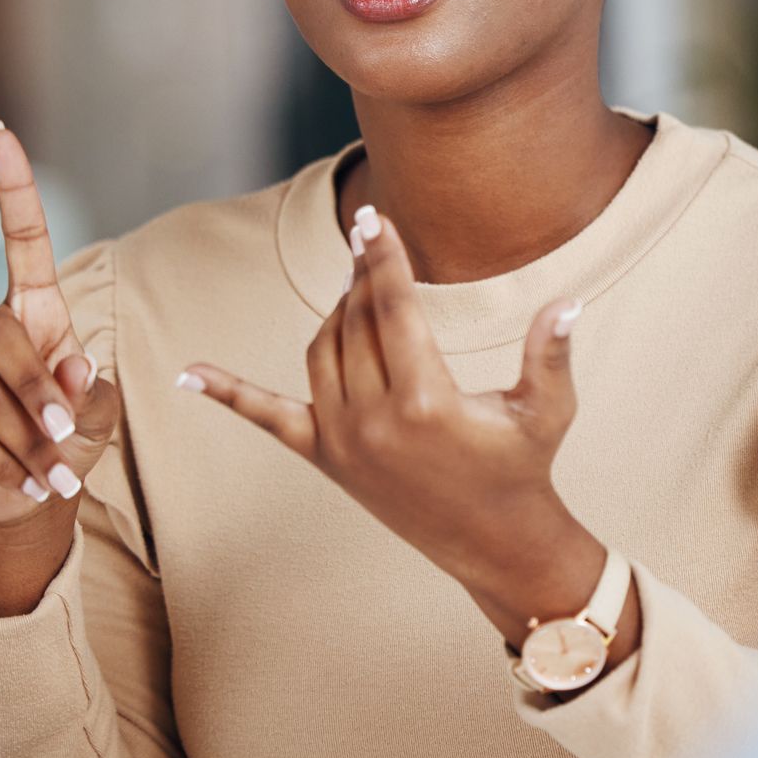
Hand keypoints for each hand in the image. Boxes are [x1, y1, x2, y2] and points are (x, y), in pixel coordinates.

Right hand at [0, 124, 119, 526]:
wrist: (28, 491)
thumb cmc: (71, 434)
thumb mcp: (98, 412)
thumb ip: (91, 391)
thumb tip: (71, 369)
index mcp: (32, 310)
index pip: (20, 237)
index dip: (11, 185)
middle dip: (36, 389)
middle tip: (68, 434)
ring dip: (27, 441)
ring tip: (59, 476)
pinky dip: (4, 466)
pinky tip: (30, 485)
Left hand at [181, 207, 625, 653]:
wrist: (494, 540)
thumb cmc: (524, 464)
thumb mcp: (546, 408)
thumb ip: (551, 353)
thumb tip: (568, 301)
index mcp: (426, 400)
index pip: (393, 308)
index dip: (384, 257)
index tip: (373, 217)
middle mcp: (374, 421)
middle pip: (356, 321)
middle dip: (367, 276)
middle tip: (378, 243)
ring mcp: (342, 441)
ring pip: (322, 349)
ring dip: (338, 311)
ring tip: (364, 289)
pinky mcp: (324, 458)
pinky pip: (268, 419)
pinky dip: (227, 394)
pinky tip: (188, 375)